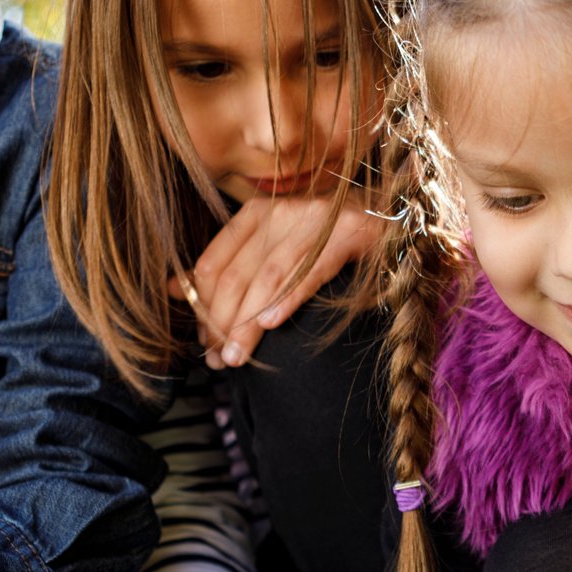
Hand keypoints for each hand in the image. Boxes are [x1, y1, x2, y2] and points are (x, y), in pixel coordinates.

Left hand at [176, 196, 375, 368]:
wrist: (397, 227)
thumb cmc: (330, 246)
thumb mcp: (274, 250)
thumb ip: (228, 266)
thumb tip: (174, 288)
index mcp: (257, 213)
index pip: (213, 264)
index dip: (202, 307)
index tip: (203, 342)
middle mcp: (282, 212)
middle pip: (236, 274)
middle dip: (221, 322)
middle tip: (217, 359)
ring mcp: (317, 221)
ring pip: (267, 277)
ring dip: (248, 322)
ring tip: (237, 356)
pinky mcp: (350, 234)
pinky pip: (311, 271)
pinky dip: (288, 298)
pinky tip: (271, 324)